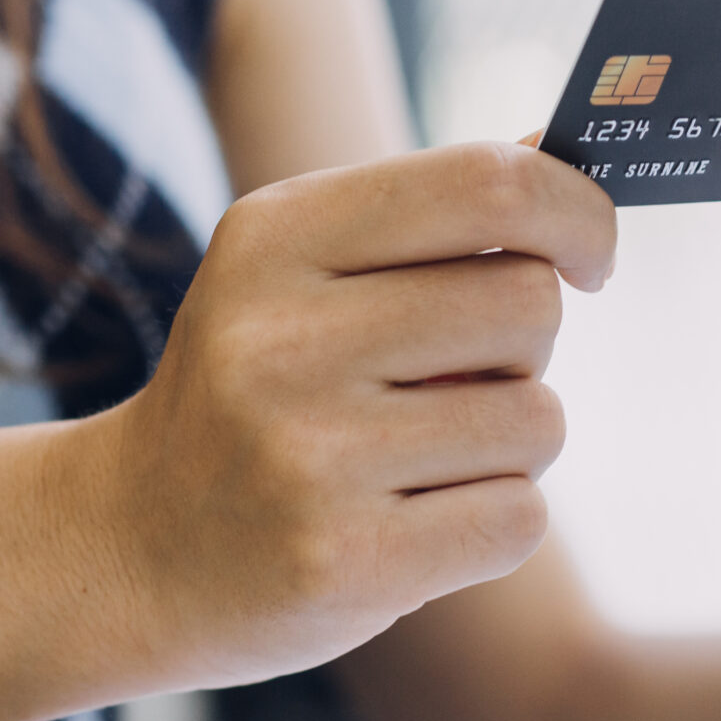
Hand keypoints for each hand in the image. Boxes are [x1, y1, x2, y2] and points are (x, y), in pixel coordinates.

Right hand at [70, 140, 614, 687]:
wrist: (129, 548)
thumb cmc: (254, 392)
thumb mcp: (299, 273)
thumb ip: (432, 217)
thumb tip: (567, 158)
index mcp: (274, 237)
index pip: (489, 186)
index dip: (578, 212)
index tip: (590, 256)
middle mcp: (280, 339)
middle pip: (530, 305)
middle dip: (527, 348)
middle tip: (459, 380)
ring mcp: (309, 457)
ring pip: (539, 420)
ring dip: (513, 443)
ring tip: (423, 458)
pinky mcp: (345, 562)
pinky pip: (520, 518)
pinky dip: (496, 521)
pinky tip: (417, 522)